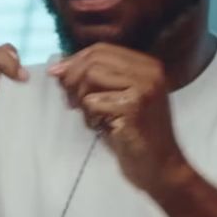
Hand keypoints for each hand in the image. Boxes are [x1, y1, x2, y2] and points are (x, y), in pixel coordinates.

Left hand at [50, 45, 189, 193]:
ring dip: (82, 98)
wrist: (160, 167)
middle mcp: (149, 71)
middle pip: (94, 60)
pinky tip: (102, 127)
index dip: (74, 60)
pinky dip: (90, 116)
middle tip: (70, 101)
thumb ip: (96, 80)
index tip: (56, 74)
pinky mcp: (134, 107)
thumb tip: (59, 67)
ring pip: (91, 76)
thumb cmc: (134, 135)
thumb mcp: (117, 100)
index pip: (101, 49)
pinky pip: (93, 101)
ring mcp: (144, 88)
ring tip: (91, 117)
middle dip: (73, 78)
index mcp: (147, 65)